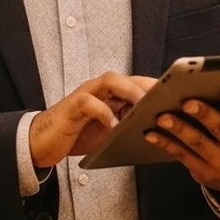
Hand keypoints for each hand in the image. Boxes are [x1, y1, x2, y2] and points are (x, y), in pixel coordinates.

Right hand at [29, 72, 154, 168]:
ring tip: (143, 105)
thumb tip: (156, 133)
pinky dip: (103, 113)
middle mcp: (99, 89)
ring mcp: (85, 94)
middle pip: (128, 78)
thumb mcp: (108, 132)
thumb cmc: (78, 135)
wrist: (43, 142)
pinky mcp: (72, 107)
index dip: (156, 87)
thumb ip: (127, 127)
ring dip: (129, 90)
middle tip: (165, 98)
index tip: (176, 94)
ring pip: (109, 81)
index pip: (137, 84)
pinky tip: (113, 126)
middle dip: (147, 85)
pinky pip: (89, 103)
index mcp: (111, 95)